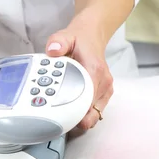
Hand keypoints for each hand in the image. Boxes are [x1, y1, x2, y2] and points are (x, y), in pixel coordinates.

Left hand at [45, 15, 113, 129]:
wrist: (91, 37)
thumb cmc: (78, 39)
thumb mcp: (65, 36)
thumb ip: (58, 42)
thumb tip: (53, 50)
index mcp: (94, 70)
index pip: (88, 99)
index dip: (75, 112)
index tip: (62, 118)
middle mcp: (103, 82)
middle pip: (92, 112)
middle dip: (76, 120)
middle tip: (59, 122)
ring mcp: (105, 90)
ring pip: (95, 115)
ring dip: (80, 119)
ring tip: (63, 119)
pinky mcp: (103, 94)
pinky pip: (95, 111)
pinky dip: (84, 115)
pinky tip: (71, 113)